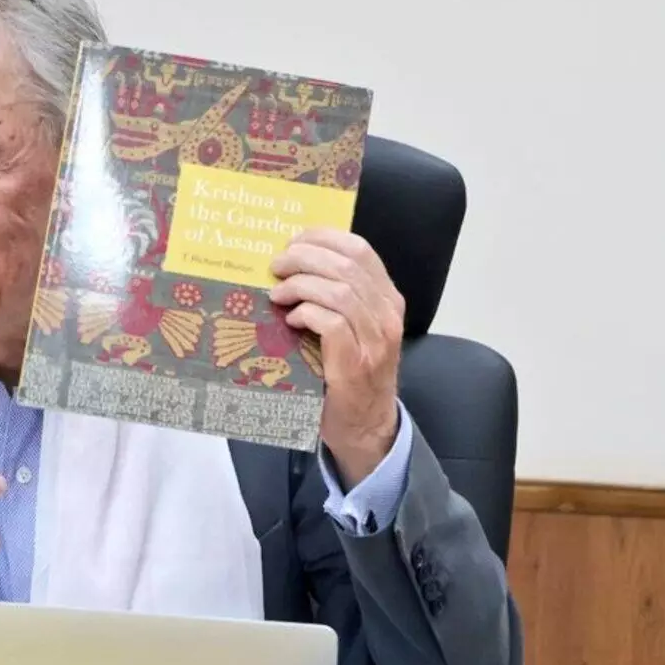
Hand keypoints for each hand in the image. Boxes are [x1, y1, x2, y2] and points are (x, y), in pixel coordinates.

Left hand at [269, 228, 403, 484]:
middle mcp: (387, 315)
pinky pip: (332, 323)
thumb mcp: (353, 328)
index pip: (361, 249)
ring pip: (339, 291)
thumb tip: (293, 264)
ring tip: (278, 294)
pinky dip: (306, 314)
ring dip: (300, 286)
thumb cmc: (350, 374)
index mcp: (387, 299)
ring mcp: (375, 340)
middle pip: (346, 264)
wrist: (365, 426)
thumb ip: (337, 297)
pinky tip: (291, 321)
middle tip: (276, 265)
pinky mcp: (356, 364)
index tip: (293, 240)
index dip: (323, 237)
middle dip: (304, 257)